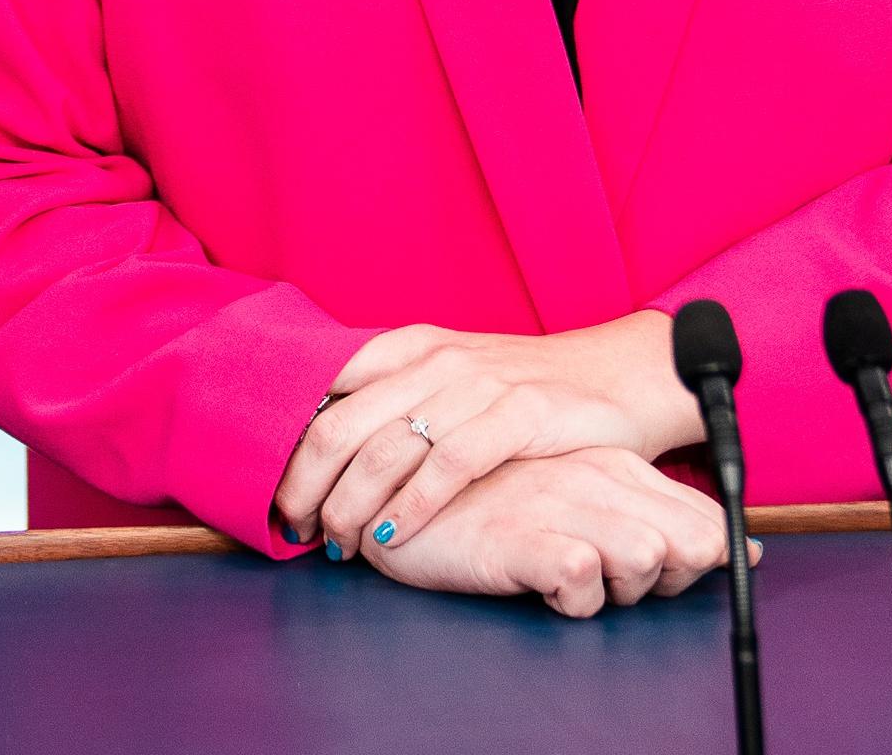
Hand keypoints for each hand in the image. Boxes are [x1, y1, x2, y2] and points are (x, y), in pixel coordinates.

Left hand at [274, 314, 703, 559]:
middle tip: (293, 528)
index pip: (326, 387)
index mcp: (414, 348)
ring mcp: (479, 385)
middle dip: (307, 483)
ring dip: (352, 505)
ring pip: (388, 449)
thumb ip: (398, 398)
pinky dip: (415, 503)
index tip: (271, 486)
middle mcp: (438, 361)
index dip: (290, 440)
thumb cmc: (529, 388)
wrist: (620, 375)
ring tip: (336, 544)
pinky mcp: (522, 414)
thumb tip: (324, 438)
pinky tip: (392, 534)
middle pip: (343, 423)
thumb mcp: (455, 378)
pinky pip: (452, 464)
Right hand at [359, 448, 739, 616]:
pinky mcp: (520, 533)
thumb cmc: (497, 502)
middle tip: (627, 589)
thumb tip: (745, 551)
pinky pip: (584, 579)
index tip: (676, 576)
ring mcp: (558, 501)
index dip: (705, 561)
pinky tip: (545, 590)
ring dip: (626, 592)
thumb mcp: (581, 494)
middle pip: (693, 542)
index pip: (707, 518)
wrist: (400, 494)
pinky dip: (576, 601)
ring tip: (580, 586)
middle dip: (679, 583)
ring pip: (648, 556)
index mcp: (612, 463)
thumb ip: (652, 512)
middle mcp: (593, 475)